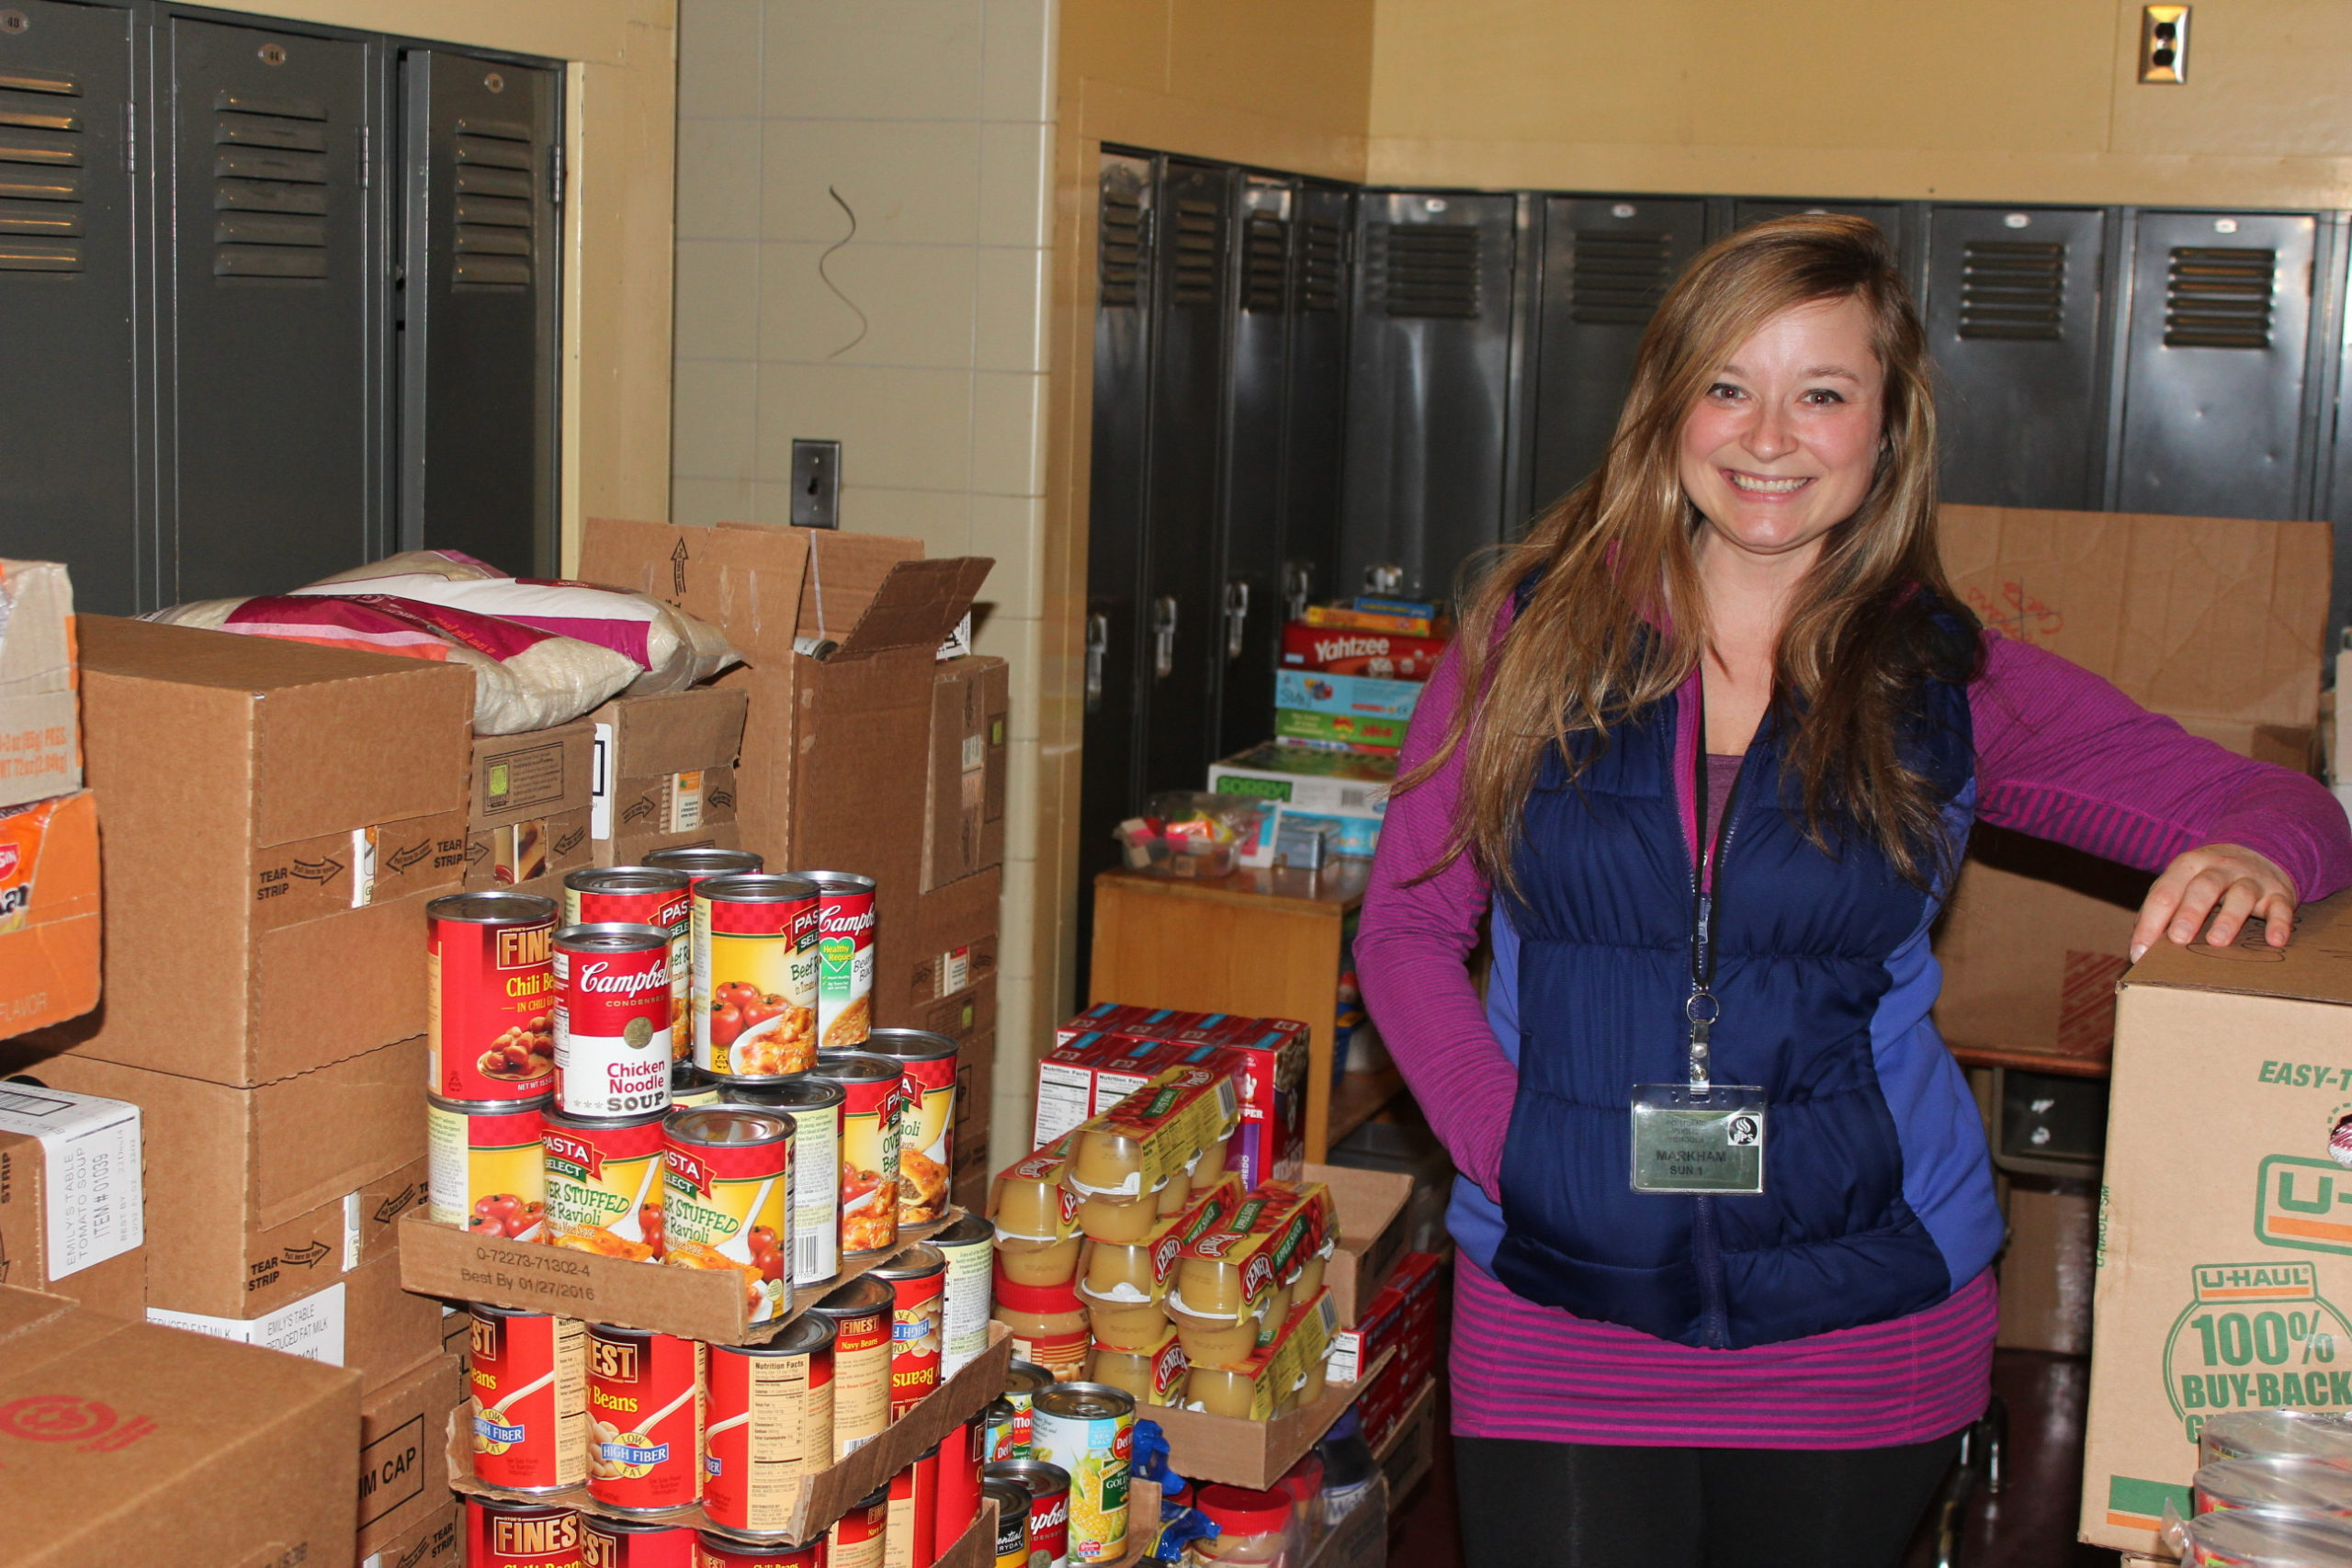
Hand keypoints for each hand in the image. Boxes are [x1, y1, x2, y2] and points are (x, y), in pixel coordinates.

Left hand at [2129, 842, 2297, 962]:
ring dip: (2229, 917)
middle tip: (2178, 939)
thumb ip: (2162, 910)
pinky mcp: (2280, 892)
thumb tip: (2140, 948)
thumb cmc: (2208, 879)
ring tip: (2218, 941)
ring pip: (2242, 893)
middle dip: (2189, 912)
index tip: (2139, 952)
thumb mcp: (2183, 883)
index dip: (2150, 921)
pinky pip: (2281, 906)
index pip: (2165, 892)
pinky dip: (2279, 923)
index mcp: (2188, 865)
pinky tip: (2274, 941)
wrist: (2259, 851)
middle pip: (2204, 887)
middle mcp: (2220, 868)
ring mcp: (2252, 878)